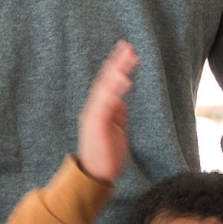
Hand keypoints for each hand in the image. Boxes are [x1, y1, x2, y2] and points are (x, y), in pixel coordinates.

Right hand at [77, 41, 138, 181]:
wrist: (95, 176)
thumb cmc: (107, 156)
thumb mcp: (116, 129)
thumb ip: (118, 113)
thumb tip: (122, 100)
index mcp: (99, 109)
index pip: (108, 83)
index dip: (117, 66)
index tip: (128, 51)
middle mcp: (94, 108)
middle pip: (105, 80)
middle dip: (117, 63)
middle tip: (129, 46)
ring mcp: (93, 115)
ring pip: (105, 88)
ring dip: (117, 71)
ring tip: (128, 58)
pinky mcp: (96, 124)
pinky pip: (105, 103)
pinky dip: (114, 90)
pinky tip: (123, 80)